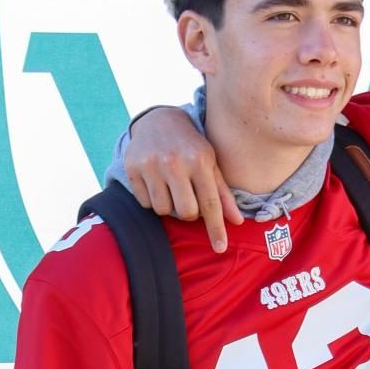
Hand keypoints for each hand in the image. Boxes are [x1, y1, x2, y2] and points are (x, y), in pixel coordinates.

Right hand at [125, 108, 240, 250]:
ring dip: (170, 206)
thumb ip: (223, 193)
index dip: (216, 228)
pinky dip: (153, 199)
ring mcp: (151, 165)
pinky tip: (157, 182)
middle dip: (190, 213)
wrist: (159, 120)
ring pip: (163, 210)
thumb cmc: (191, 146)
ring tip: (173, 187)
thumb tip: (237, 221)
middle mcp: (174, 162)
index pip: (210, 203)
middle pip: (185, 212)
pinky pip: (145, 202)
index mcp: (199, 160)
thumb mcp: (211, 163)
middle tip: (189, 198)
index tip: (220, 248)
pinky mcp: (132, 167)